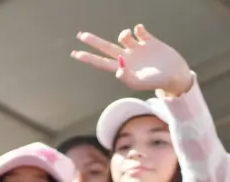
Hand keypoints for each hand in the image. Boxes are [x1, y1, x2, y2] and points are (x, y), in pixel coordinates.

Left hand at [72, 25, 193, 97]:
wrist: (175, 75)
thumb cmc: (157, 83)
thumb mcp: (140, 83)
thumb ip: (127, 78)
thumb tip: (118, 68)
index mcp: (122, 68)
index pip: (101, 62)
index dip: (88, 58)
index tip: (75, 54)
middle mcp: (127, 57)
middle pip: (106, 47)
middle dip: (93, 41)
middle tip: (80, 35)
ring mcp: (138, 48)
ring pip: (123, 36)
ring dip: (123, 34)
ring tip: (129, 36)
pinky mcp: (150, 41)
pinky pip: (140, 31)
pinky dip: (138, 29)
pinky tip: (140, 31)